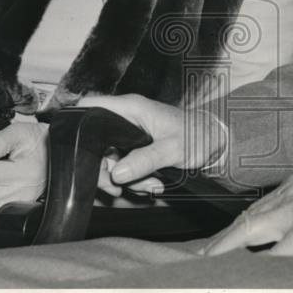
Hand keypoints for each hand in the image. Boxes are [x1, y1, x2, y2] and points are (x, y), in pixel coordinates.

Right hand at [81, 93, 226, 193]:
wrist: (217, 143)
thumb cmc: (199, 135)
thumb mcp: (173, 149)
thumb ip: (145, 160)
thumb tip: (118, 173)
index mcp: (131, 108)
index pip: (91, 106)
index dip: (77, 122)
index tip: (75, 148)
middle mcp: (127, 119)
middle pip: (95, 144)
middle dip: (107, 170)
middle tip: (119, 187)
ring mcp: (130, 135)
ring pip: (111, 161)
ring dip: (127, 179)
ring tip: (151, 184)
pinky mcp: (137, 149)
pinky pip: (125, 168)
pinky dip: (136, 180)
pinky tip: (154, 184)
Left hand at [202, 169, 292, 256]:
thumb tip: (285, 231)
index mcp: (292, 186)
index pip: (253, 210)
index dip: (231, 229)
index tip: (213, 243)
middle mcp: (289, 193)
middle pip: (245, 219)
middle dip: (219, 240)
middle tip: (197, 258)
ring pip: (252, 229)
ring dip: (228, 249)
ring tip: (208, 264)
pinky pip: (282, 248)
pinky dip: (264, 261)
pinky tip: (249, 272)